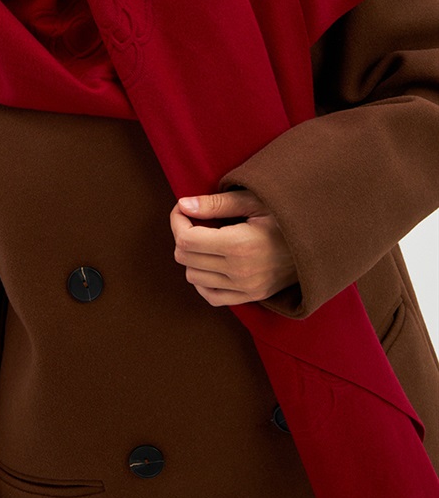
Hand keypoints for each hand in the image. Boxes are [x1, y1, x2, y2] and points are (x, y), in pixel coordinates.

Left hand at [170, 190, 297, 306]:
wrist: (319, 240)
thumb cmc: (286, 213)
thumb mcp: (253, 201)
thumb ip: (215, 204)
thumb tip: (182, 205)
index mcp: (239, 246)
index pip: (186, 240)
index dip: (177, 221)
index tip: (182, 208)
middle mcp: (240, 272)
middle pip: (185, 258)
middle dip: (182, 235)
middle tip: (194, 220)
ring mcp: (246, 289)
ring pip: (194, 277)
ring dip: (192, 257)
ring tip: (206, 238)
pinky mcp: (251, 297)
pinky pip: (211, 297)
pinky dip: (203, 280)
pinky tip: (210, 262)